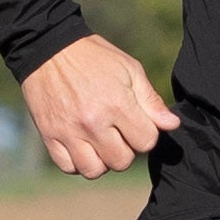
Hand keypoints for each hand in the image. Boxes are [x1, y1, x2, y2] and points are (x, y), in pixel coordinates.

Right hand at [19, 34, 177, 177]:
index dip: (146, 134)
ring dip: (102, 160)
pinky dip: (77, 162)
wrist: (47, 48)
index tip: (136, 123)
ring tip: (100, 143)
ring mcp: (68, 131)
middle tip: (118, 132)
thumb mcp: (129, 70)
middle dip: (126, 150)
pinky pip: (68, 167)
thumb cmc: (95, 58)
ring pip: (94, 171)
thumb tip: (172, 125)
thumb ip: (151, 101)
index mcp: (117, 104)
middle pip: (122, 162)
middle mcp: (93, 122)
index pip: (146, 143)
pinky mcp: (49, 135)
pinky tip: (82, 145)